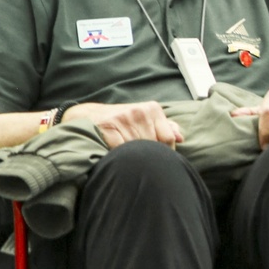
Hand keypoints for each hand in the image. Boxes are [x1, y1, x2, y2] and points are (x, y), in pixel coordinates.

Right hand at [65, 101, 183, 148]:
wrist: (87, 116)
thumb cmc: (120, 121)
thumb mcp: (144, 119)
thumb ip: (164, 127)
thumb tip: (181, 138)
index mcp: (152, 109)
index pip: (168, 139)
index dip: (163, 152)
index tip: (155, 158)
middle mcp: (139, 112)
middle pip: (153, 146)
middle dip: (147, 156)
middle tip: (139, 159)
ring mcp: (123, 118)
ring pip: (137, 149)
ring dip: (132, 157)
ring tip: (126, 156)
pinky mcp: (108, 127)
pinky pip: (120, 150)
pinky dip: (119, 156)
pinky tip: (115, 155)